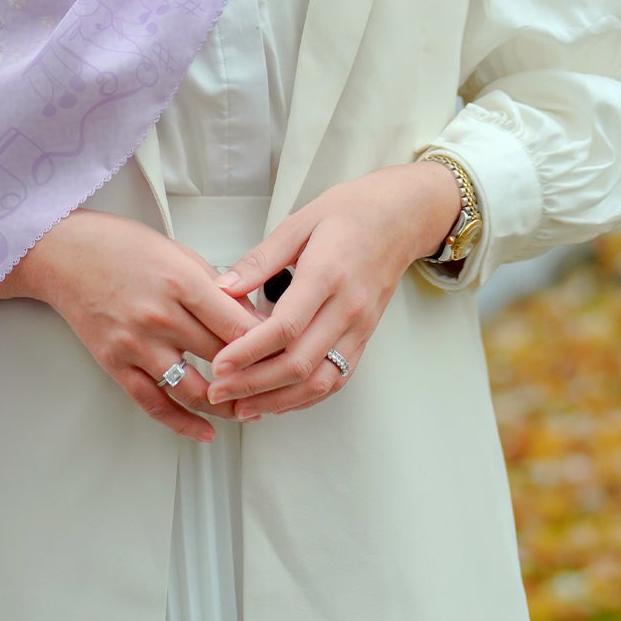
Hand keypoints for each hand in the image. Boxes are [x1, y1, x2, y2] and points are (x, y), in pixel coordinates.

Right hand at [0, 209, 262, 441]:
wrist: (62, 253)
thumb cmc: (120, 245)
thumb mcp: (179, 252)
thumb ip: (216, 286)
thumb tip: (253, 317)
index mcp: (181, 282)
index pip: (238, 325)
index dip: (269, 345)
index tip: (288, 355)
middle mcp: (160, 316)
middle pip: (222, 359)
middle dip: (255, 378)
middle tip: (277, 387)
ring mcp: (136, 344)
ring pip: (192, 389)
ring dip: (225, 406)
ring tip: (249, 411)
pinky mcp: (115, 363)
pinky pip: (153, 403)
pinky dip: (182, 423)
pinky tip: (205, 431)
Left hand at [205, 161, 461, 419]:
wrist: (402, 216)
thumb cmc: (351, 212)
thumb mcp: (299, 222)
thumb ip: (260, 259)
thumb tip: (222, 287)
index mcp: (327, 274)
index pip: (286, 327)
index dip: (249, 351)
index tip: (219, 363)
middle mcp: (347, 308)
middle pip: (300, 362)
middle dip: (254, 384)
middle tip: (219, 390)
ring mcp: (360, 327)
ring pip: (320, 380)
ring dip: (279, 400)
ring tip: (242, 407)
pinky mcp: (364, 337)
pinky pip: (337, 378)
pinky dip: (306, 396)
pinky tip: (278, 400)